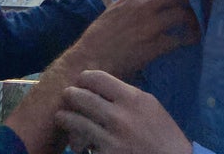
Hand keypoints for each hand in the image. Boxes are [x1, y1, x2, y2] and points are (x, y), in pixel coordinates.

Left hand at [56, 70, 192, 153]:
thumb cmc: (163, 133)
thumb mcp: (149, 105)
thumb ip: (126, 95)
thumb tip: (102, 87)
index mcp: (132, 98)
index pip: (98, 79)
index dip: (85, 77)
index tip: (81, 80)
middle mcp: (119, 116)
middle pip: (83, 98)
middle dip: (71, 95)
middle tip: (66, 95)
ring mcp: (111, 140)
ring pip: (77, 123)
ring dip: (66, 119)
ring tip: (61, 117)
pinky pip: (85, 146)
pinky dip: (79, 143)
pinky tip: (77, 142)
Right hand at [69, 0, 199, 78]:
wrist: (89, 59)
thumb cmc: (99, 38)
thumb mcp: (114, 11)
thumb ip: (131, 4)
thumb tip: (146, 2)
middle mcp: (142, 6)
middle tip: (200, 4)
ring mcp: (149, 25)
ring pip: (182, 13)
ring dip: (194, 19)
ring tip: (198, 24)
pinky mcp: (153, 45)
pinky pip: (179, 39)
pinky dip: (189, 39)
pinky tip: (193, 41)